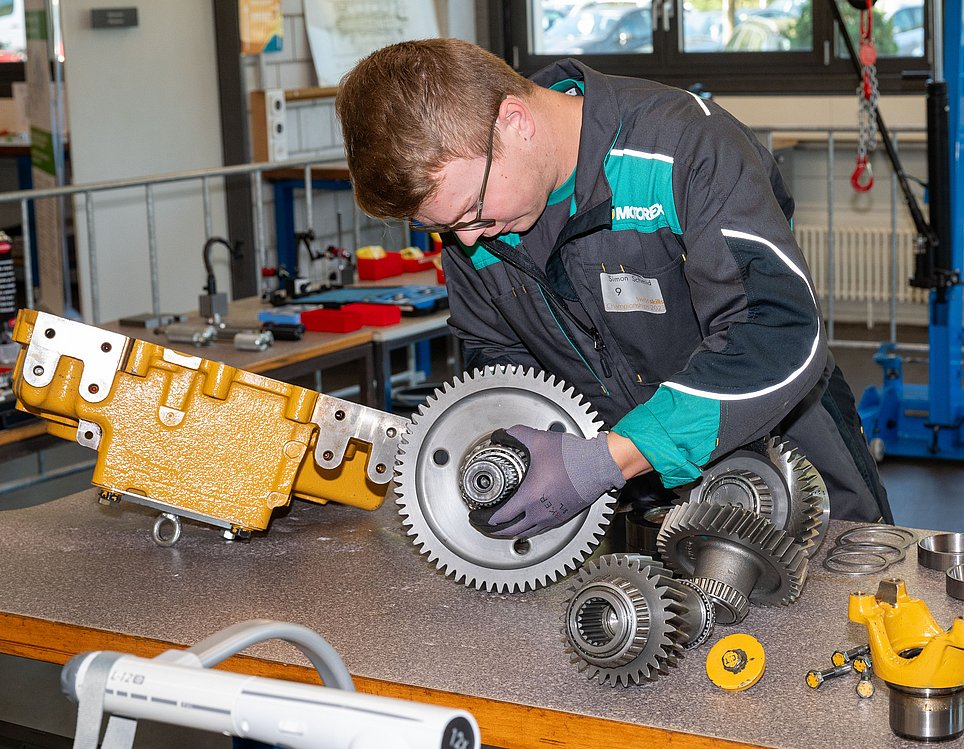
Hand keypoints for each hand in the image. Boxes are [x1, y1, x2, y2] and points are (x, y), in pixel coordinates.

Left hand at [468, 425, 625, 537]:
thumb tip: (502, 435)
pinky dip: (529, 529)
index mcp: (530, 496)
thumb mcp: (539, 440)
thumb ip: (516, 435)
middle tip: (484, 525)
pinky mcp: (563, 516)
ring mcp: (553, 516)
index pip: (501, 516)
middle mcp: (540, 511)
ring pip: (527, 532)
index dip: (485, 518)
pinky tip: (527, 523)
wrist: (599, 465)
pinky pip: (541, 529)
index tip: (477, 515)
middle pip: (511, 530)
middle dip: (494, 530)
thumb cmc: (573, 457)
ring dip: (511, 531)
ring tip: (502, 528)